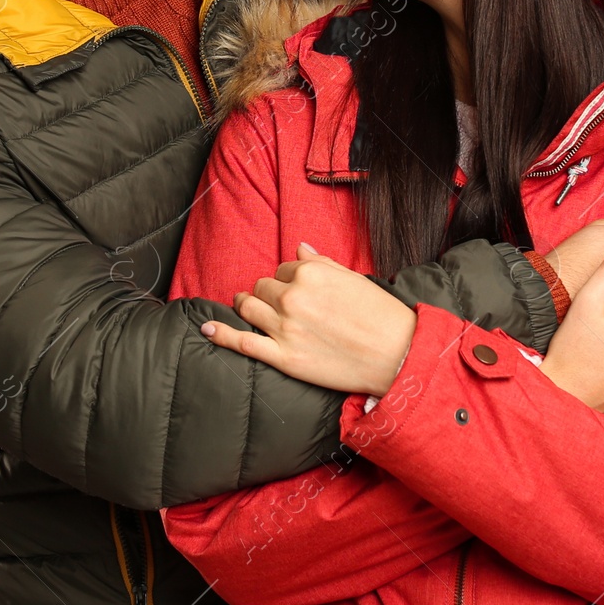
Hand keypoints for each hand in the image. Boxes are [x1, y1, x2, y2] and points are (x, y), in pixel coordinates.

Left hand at [198, 243, 416, 395]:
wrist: (397, 356)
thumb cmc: (381, 315)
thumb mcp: (353, 278)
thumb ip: (321, 262)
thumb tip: (299, 248)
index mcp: (310, 272)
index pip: (283, 269)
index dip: (289, 280)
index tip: (299, 291)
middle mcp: (292, 296)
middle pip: (262, 288)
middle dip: (269, 294)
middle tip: (283, 305)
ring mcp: (284, 327)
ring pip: (249, 308)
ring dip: (246, 306)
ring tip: (246, 308)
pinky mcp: (282, 357)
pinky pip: (242, 342)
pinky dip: (221, 334)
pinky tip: (206, 329)